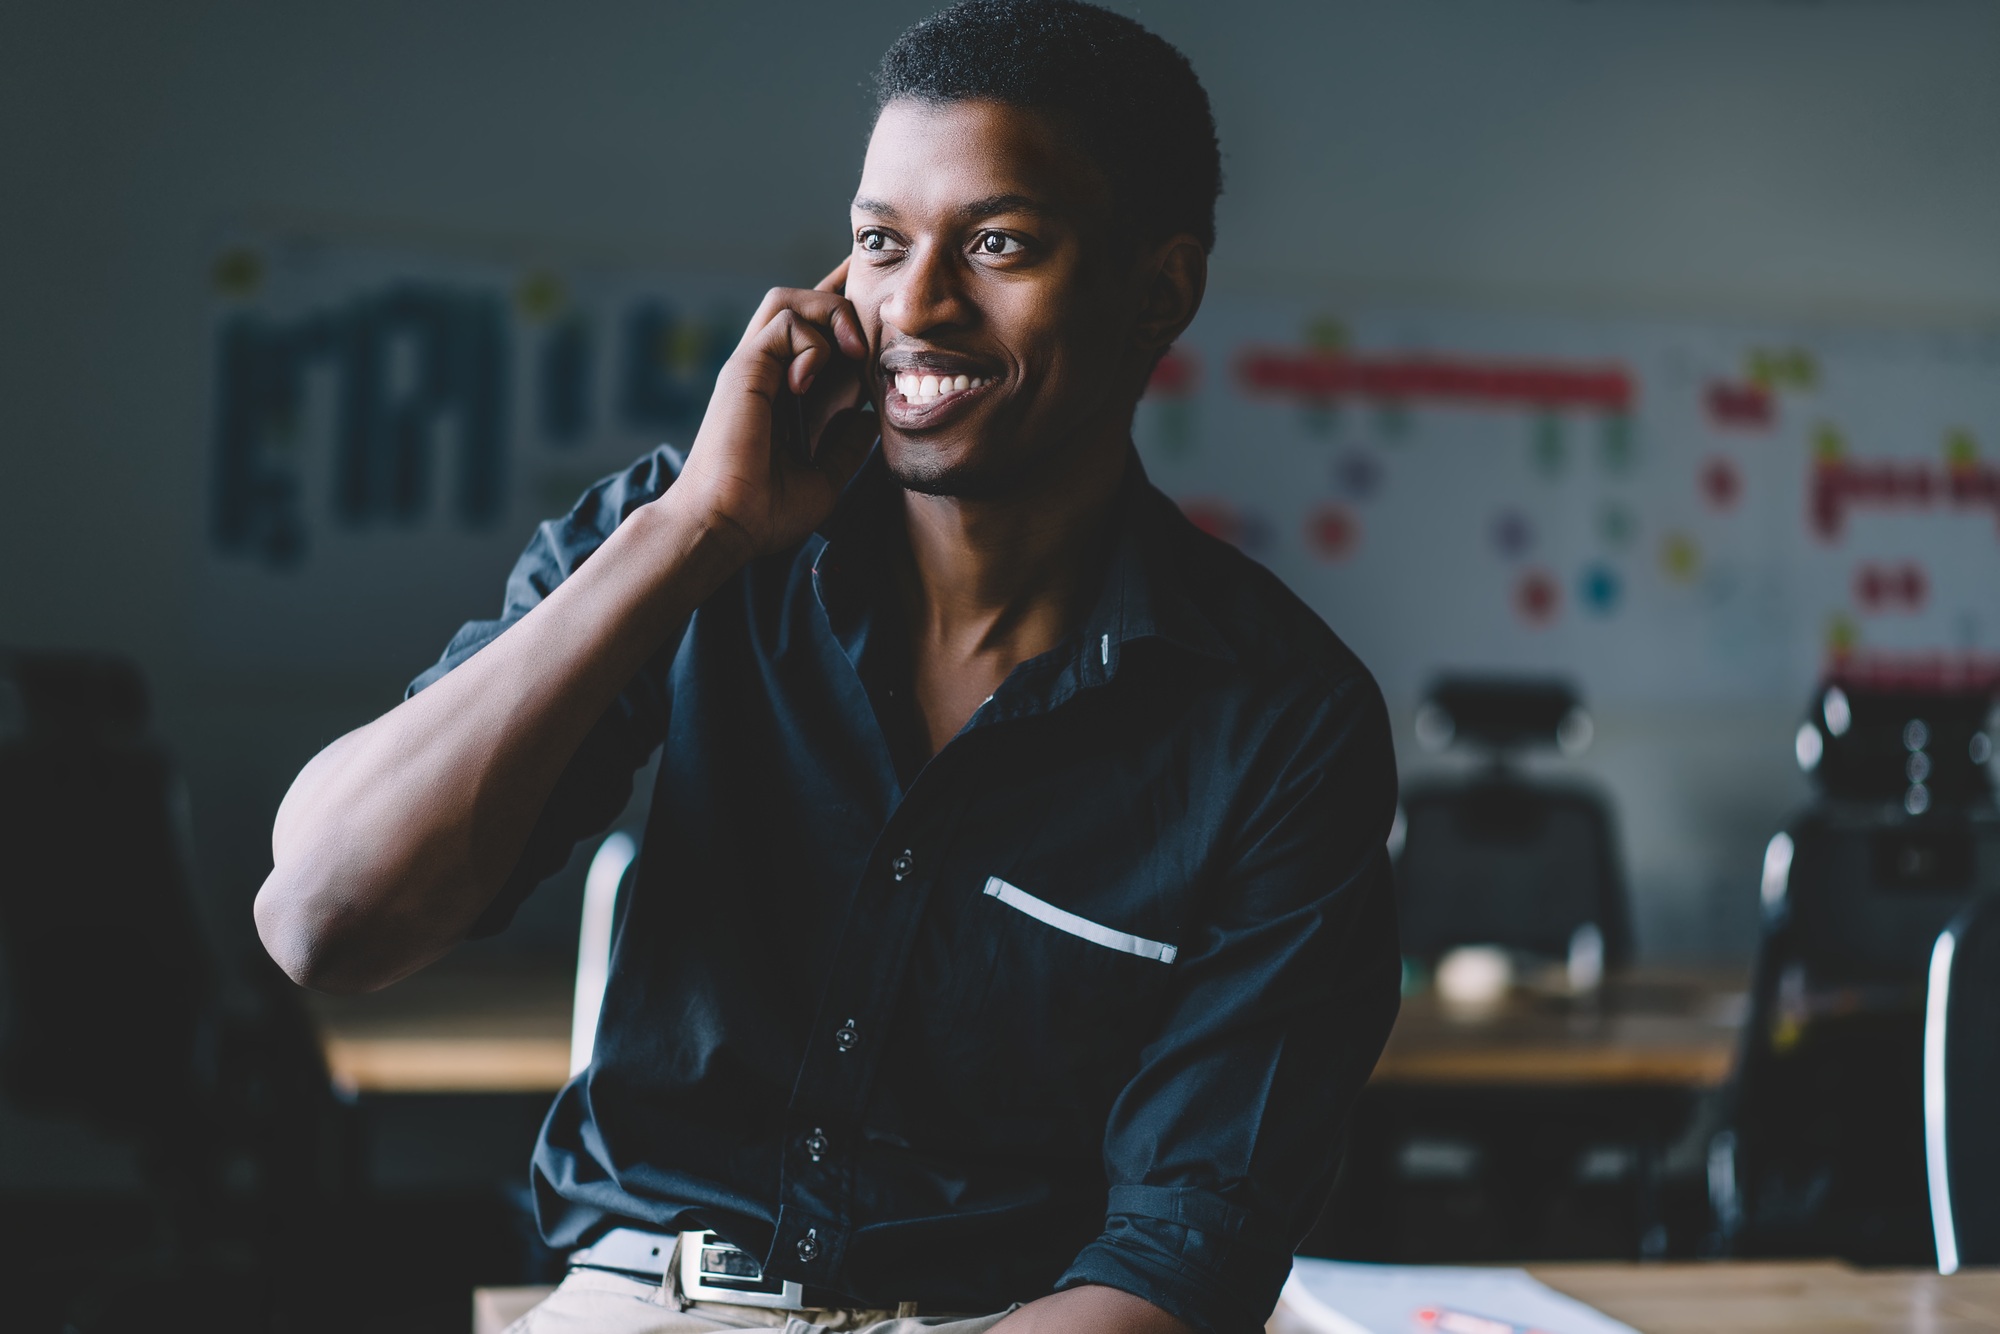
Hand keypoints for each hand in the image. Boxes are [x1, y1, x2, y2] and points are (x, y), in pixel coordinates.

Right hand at [666, 259, 878, 562]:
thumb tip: (871, 417)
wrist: (726, 527)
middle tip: (868, 343)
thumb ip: (846, 446)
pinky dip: (811, 343)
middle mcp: (768, 374)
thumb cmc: (765, 513)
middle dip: (841, 302)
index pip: (814, 335)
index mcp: (784, 395)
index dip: (845, 318)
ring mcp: (753, 367)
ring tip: (852, 352)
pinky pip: (784, 322)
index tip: (880, 318)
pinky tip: (810, 383)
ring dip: (830, 315)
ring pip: (790, 301)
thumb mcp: (824, 478)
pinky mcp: (744, 368)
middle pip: (800, 304)